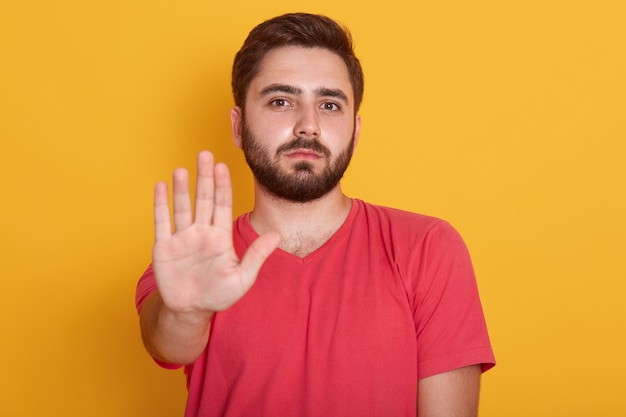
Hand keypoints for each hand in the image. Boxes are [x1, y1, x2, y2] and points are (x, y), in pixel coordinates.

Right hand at [152, 151, 280, 321]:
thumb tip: (276, 235)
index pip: (222, 205)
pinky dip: (161, 204)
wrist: (191, 310)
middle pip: (203, 199)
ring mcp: (182, 237)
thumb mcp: (242, 278)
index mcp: (220, 236)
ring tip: (182, 169)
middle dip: (204, 177)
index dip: (223, 185)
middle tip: (204, 154)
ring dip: (182, 188)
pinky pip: (162, 222)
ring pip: (182, 207)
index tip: (223, 166)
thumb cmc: (219, 295)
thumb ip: (257, 256)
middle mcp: (201, 232)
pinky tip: (161, 186)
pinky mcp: (164, 247)